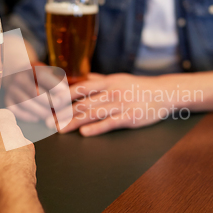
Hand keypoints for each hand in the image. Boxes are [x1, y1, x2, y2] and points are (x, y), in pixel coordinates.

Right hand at [4, 61, 68, 122]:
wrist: (17, 73)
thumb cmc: (40, 77)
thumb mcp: (50, 73)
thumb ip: (60, 81)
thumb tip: (69, 95)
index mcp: (32, 69)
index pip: (42, 76)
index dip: (55, 86)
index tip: (65, 94)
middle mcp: (19, 78)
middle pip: (34, 92)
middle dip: (49, 102)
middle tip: (59, 107)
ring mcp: (12, 89)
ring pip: (25, 103)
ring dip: (40, 111)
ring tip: (50, 114)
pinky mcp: (7, 100)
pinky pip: (15, 111)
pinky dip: (27, 116)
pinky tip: (37, 118)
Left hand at [52, 73, 173, 135]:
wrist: (164, 93)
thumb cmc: (138, 87)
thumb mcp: (118, 79)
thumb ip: (99, 80)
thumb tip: (79, 79)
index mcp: (108, 82)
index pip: (80, 88)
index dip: (63, 96)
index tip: (49, 103)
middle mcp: (112, 92)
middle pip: (83, 103)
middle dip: (63, 113)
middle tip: (48, 121)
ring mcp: (121, 105)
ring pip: (93, 114)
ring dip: (74, 122)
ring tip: (60, 129)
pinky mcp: (130, 117)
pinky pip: (111, 123)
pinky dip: (97, 128)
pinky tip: (84, 133)